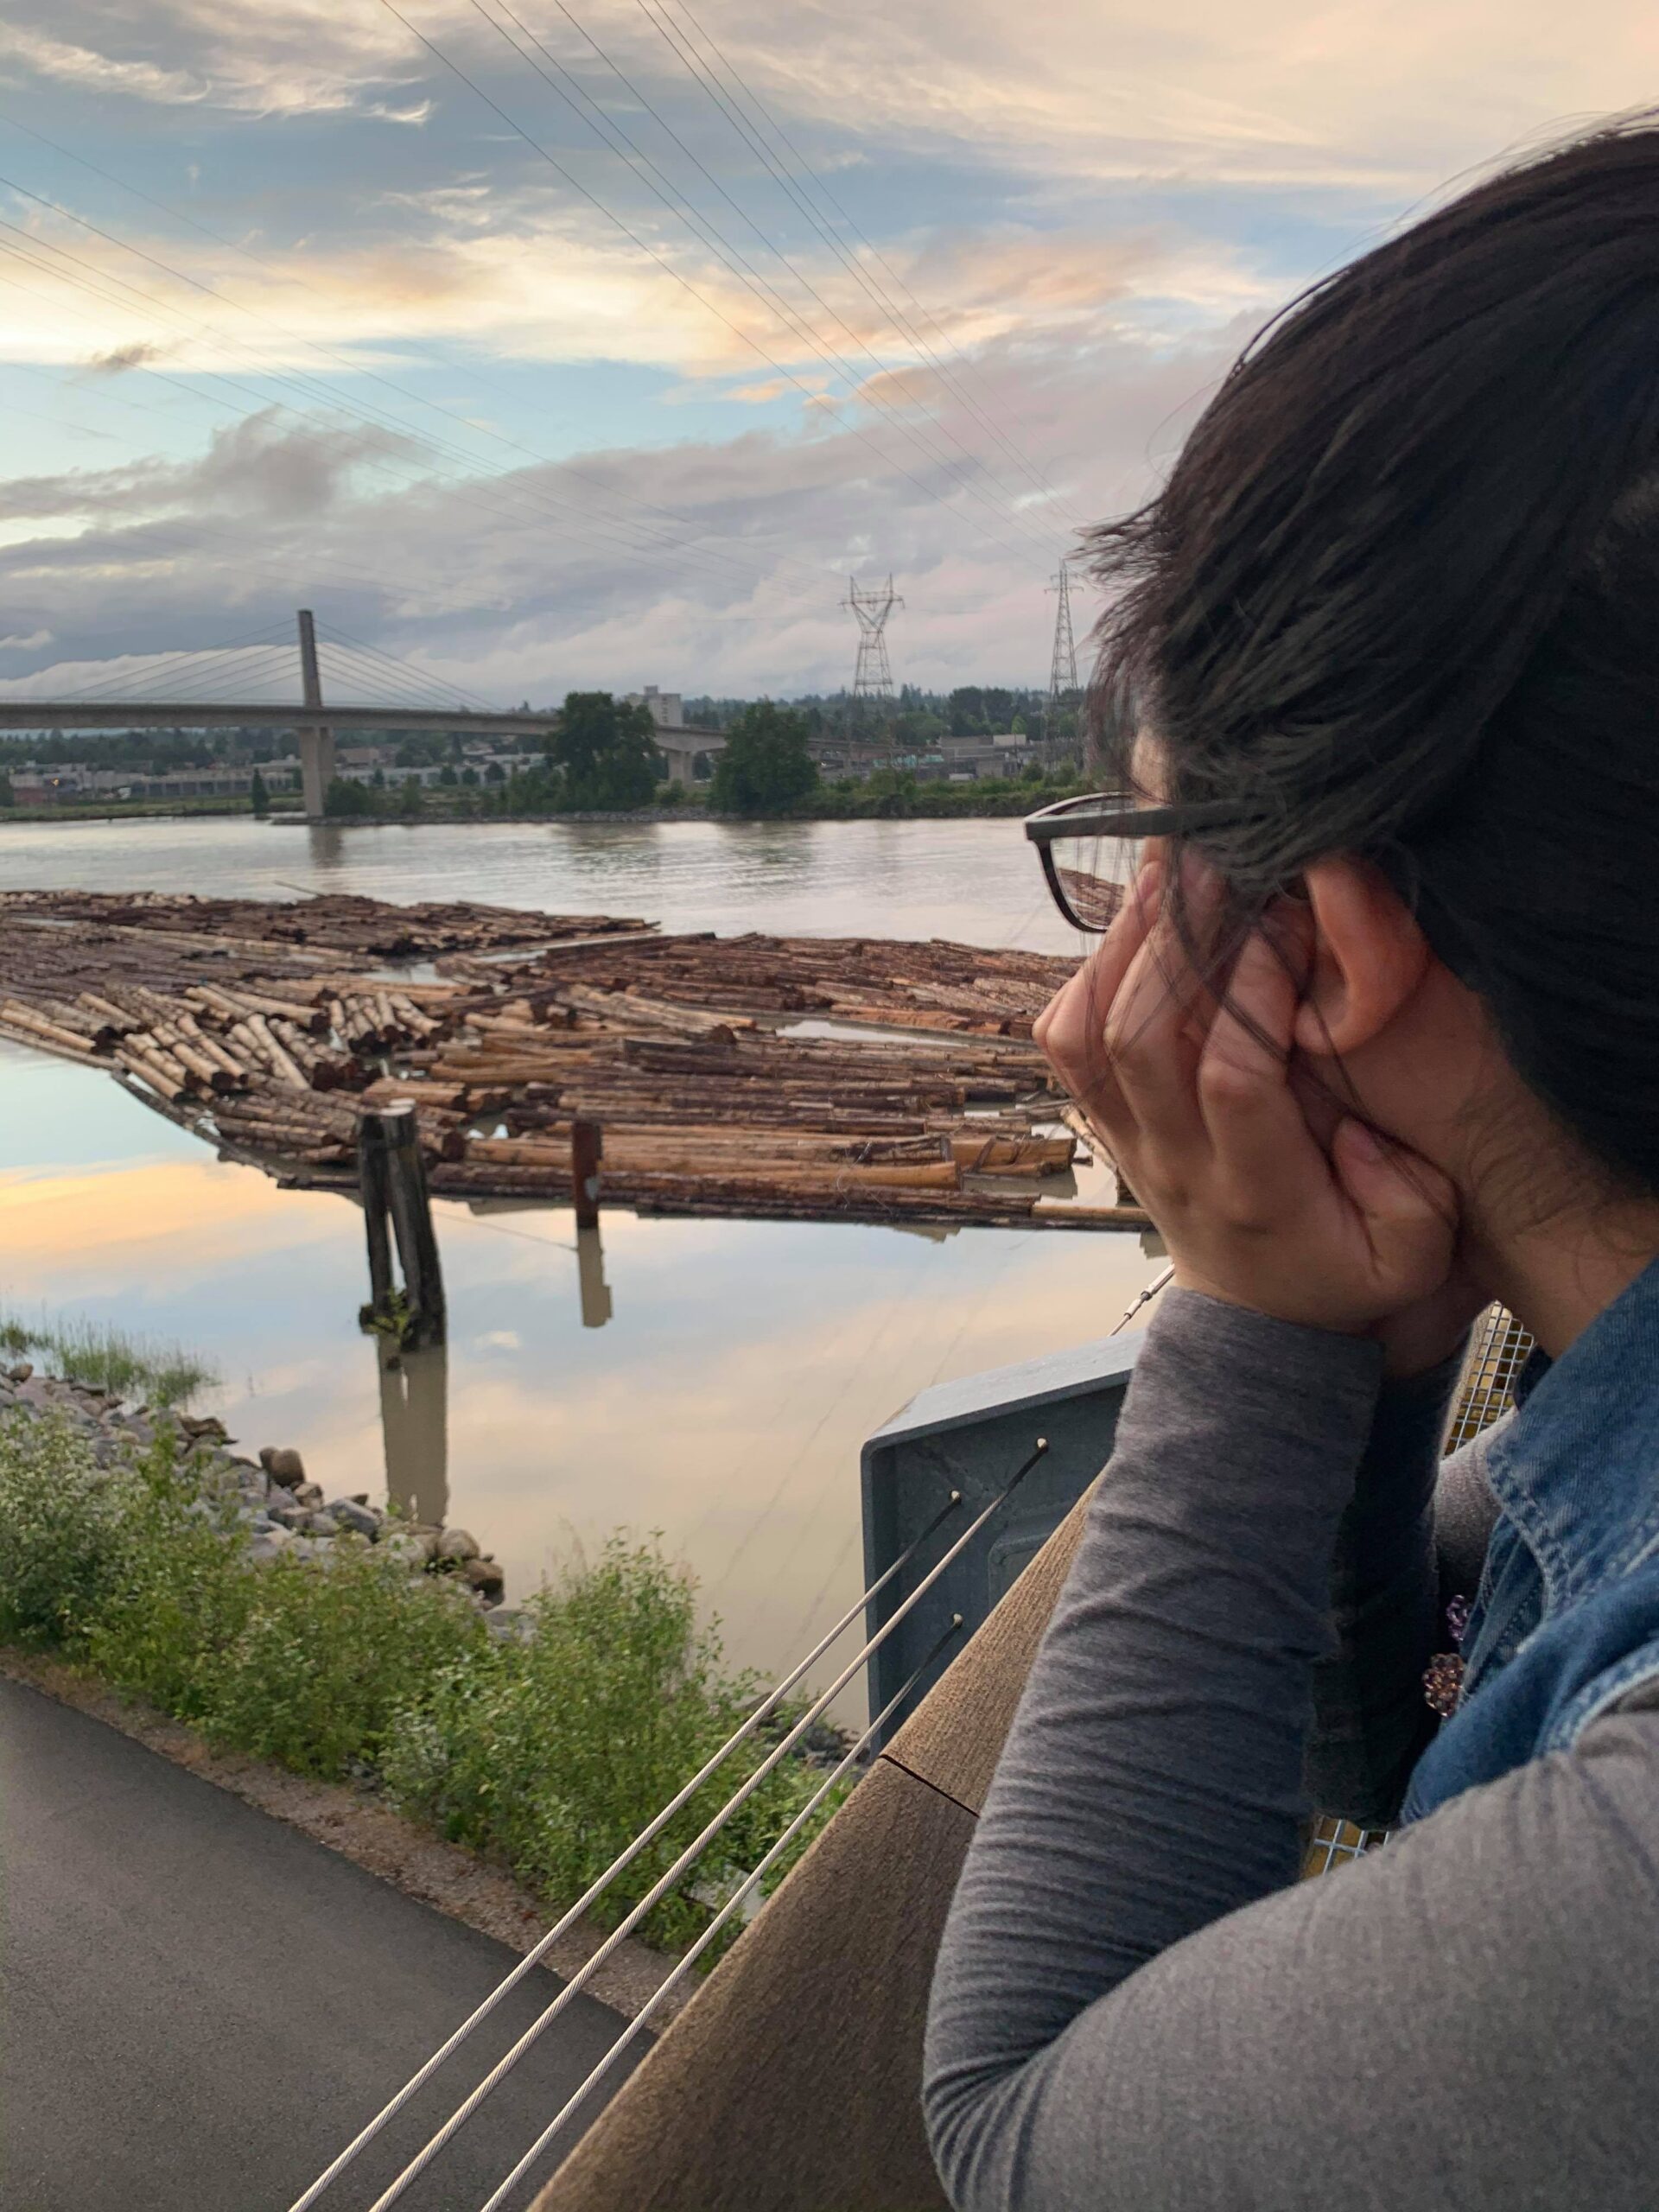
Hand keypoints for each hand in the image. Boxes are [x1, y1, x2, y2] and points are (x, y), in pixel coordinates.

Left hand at [1035, 855, 1461, 1342]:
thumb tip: (1358, 1126)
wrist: (1257, 1319)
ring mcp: (1127, 1139)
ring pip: (1085, 1036)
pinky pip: (1064, 1043)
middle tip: (1211, 861)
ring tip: (1163, 870)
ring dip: (1117, 947)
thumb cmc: (1344, 1269)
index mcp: (1255, 1187)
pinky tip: (1133, 922)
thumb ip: (1408, 1196)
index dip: (1248, 993)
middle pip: (1138, 1042)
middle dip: (1170, 943)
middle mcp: (1173, 1159)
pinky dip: (1084, 976)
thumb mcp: (1412, 1254)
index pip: (1230, 1079)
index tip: (1284, 920)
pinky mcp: (1107, 1119)